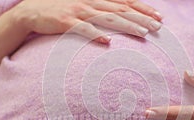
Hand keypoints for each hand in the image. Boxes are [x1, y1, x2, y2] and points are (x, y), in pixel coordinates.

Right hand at [11, 0, 162, 42]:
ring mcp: (78, 11)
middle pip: (121, 10)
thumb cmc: (62, 10)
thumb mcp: (85, 6)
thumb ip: (102, 10)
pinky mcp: (65, 22)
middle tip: (158, 27)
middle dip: (142, 18)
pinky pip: (82, 29)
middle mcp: (91, 3)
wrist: (33, 11)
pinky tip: (108, 42)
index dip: (144, 9)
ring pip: (107, 18)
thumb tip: (120, 20)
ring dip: (126, 25)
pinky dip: (95, 34)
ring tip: (143, 34)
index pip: (125, 2)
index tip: (160, 18)